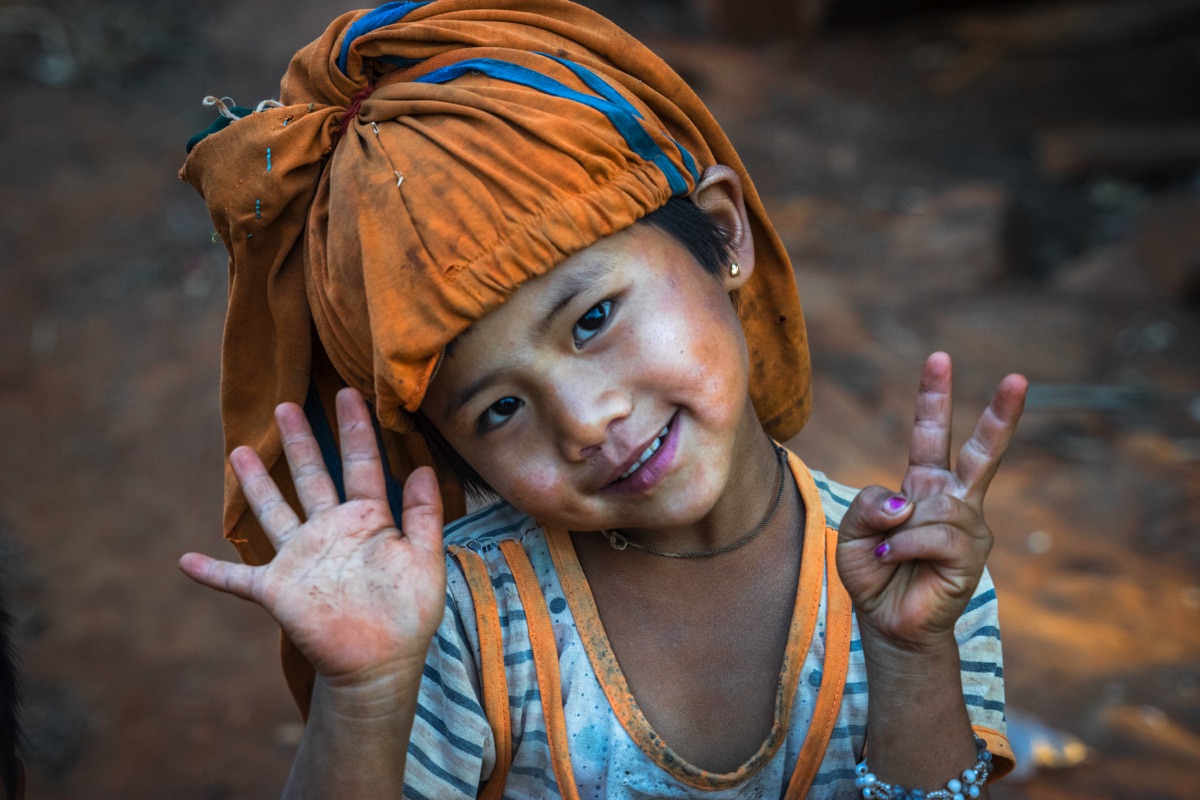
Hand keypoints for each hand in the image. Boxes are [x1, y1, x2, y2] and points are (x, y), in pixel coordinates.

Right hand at [179, 389, 446, 687]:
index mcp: (368, 520)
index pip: (362, 464)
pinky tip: (184, 561)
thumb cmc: (408, 616)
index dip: (356, 428)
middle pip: (311, 475)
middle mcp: (330, 530)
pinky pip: (236, 579)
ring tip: (237, 449)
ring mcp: (301, 558)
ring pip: (273, 510)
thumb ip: (424, 516)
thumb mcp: (425, 561)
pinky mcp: (278, 589)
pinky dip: (211, 572)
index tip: (347, 392)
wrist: (380, 666)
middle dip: (298, 441)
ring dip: (255, 484)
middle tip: (285, 404)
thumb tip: (422, 466)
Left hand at [837, 352, 1026, 651]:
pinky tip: (895, 560)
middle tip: (1018, 377)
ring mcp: (968, 526)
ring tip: (887, 553)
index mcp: (923, 485)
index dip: (934, 398)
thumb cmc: (874, 574)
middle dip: (1001, 415)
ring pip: (935, 507)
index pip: (931, 434)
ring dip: (900, 530)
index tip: (940, 358)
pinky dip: (905, 545)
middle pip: (981, 452)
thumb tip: (908, 501)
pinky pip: (936, 534)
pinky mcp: (972, 554)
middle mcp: (952, 500)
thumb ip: (868, 505)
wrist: (888, 624)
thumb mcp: (852, 532)